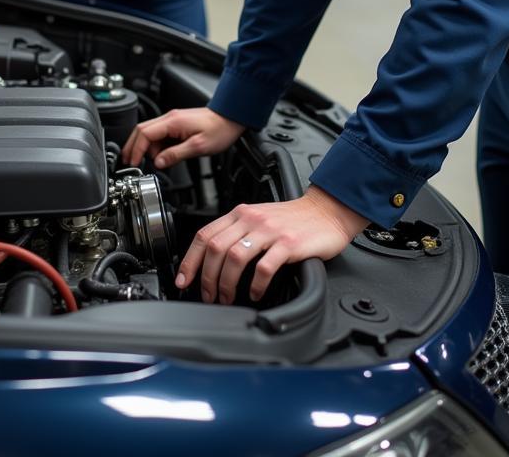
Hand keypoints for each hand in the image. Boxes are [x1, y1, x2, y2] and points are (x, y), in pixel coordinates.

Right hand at [122, 106, 245, 168]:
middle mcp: (169, 118)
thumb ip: (175, 155)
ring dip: (145, 147)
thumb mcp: (198, 147)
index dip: (136, 149)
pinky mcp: (177, 124)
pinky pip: (159, 134)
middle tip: (128, 162)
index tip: (133, 163)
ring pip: (149, 132)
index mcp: (172, 122)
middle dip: (133, 146)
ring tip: (148, 162)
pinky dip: (155, 145)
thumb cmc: (219, 130)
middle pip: (141, 130)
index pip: (145, 134)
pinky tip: (160, 155)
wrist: (231, 118)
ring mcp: (172, 120)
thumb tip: (158, 162)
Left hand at [177, 186, 368, 304]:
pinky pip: (264, 267)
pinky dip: (255, 285)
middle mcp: (251, 219)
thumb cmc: (292, 219)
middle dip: (206, 277)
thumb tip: (211, 260)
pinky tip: (255, 293)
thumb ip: (237, 232)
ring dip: (226, 284)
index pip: (204, 235)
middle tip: (208, 296)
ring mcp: (270, 231)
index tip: (183, 281)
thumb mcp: (258, 218)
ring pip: (234, 257)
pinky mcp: (288, 244)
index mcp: (240, 213)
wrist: (326, 211)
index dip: (190, 260)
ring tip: (228, 298)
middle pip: (215, 248)